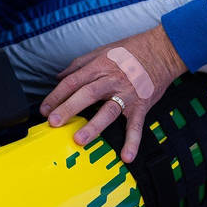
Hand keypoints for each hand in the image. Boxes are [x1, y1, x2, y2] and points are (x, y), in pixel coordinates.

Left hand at [39, 25, 185, 162]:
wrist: (162, 50)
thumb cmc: (131, 50)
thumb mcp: (102, 50)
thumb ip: (80, 64)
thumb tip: (59, 76)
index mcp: (100, 66)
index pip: (74, 81)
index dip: (57, 95)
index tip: (44, 109)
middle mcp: (112, 79)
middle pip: (87, 94)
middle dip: (68, 108)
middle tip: (53, 122)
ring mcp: (128, 93)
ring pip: (108, 110)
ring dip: (94, 126)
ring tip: (79, 140)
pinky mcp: (142, 105)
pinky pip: (136, 125)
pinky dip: (132, 141)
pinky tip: (126, 156)